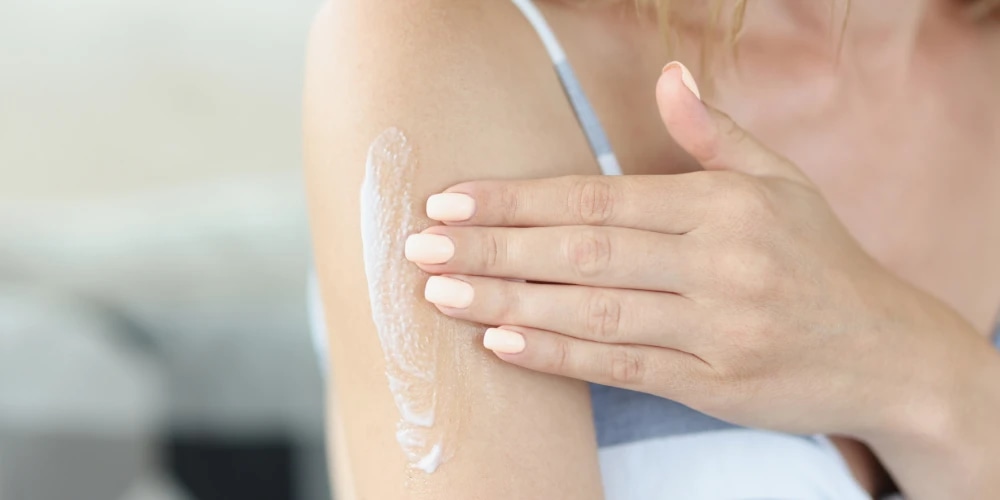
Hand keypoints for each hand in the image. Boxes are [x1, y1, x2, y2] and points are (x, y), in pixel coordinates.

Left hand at [403, 63, 983, 437]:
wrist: (891, 350)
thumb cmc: (821, 260)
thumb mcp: (782, 183)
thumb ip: (716, 133)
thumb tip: (671, 77)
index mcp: (723, 204)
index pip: (597, 199)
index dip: (518, 201)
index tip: (452, 201)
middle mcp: (719, 262)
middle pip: (582, 253)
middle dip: (493, 248)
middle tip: (420, 246)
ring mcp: (716, 327)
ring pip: (592, 311)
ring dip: (507, 301)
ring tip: (440, 291)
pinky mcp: (714, 384)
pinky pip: (621, 368)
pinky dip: (557, 356)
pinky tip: (501, 343)